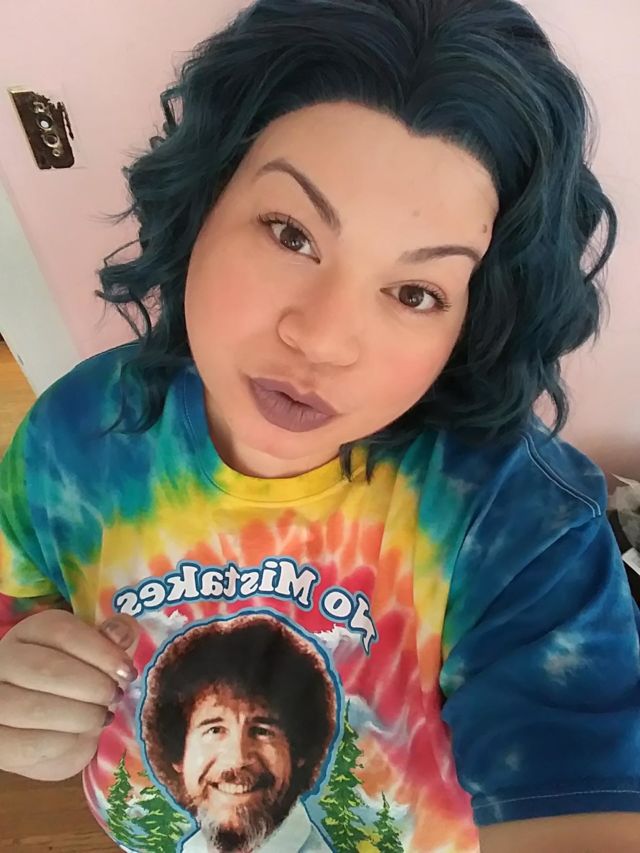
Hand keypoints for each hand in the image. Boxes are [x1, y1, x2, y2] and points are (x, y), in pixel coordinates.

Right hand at [0, 609, 138, 780]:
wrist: (47, 729)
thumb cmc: (78, 683)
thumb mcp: (96, 655)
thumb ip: (113, 638)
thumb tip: (121, 633)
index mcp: (33, 631)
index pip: (62, 632)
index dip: (101, 651)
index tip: (127, 671)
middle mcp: (5, 659)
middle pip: (48, 669)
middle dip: (93, 687)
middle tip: (114, 698)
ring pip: (35, 708)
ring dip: (81, 716)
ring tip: (102, 717)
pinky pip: (28, 745)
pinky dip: (64, 743)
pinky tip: (80, 737)